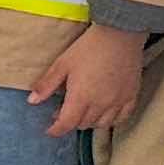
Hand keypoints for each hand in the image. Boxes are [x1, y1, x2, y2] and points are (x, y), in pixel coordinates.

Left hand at [28, 20, 147, 138]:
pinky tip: (104, 113)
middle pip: (83, 124)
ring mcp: (118, 101)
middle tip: (62, 112)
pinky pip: (123, 117)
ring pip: (102, 124)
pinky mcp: (132, 95)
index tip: (49, 130)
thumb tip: (32, 101)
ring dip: (90, 122)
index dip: (56, 130)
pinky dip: (111, 119)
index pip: (67, 123)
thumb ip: (47, 84)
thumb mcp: (62, 64)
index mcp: (81, 97)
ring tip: (82, 111)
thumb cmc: (89, 48)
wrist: (120, 34)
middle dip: (70, 122)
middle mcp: (101, 104)